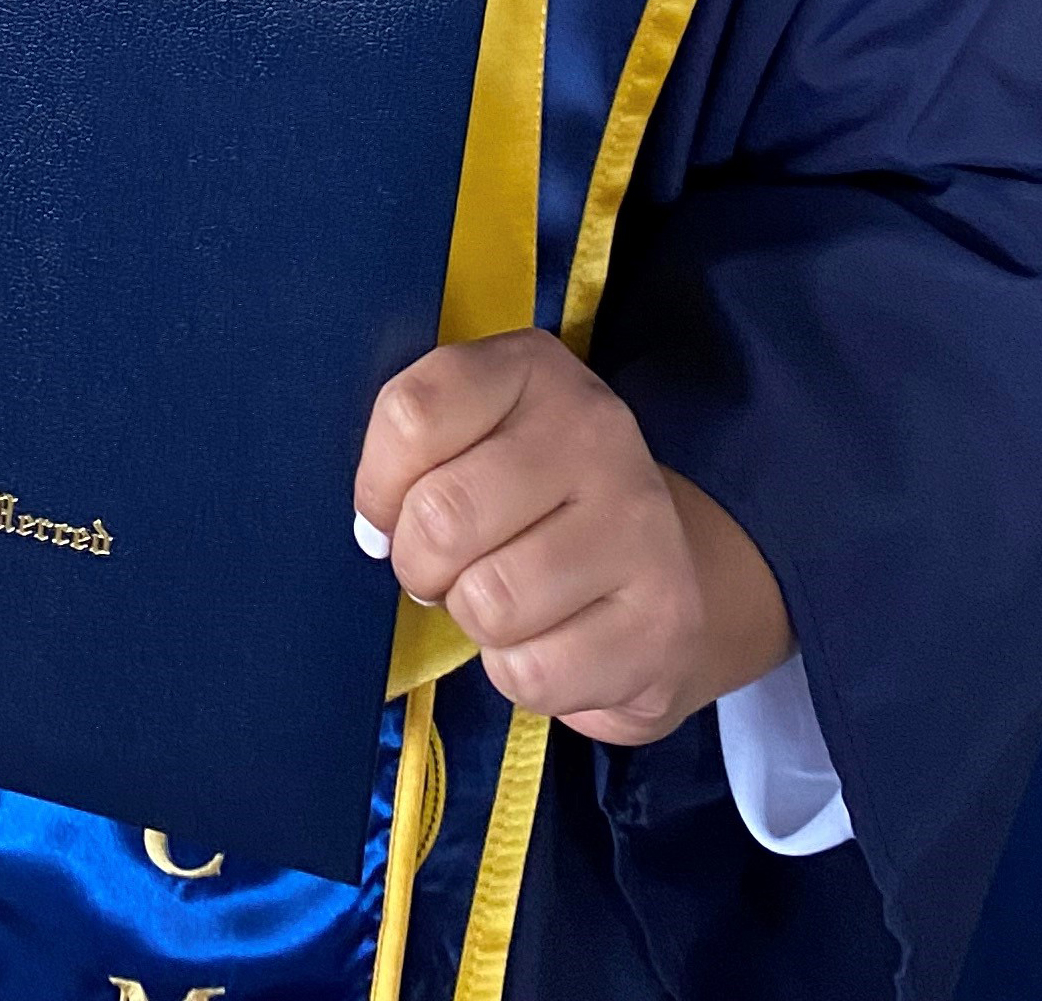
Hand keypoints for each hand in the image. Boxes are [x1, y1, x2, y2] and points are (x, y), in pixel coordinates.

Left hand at [353, 330, 788, 739]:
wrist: (663, 568)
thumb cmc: (535, 498)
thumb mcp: (473, 437)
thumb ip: (410, 456)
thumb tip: (377, 531)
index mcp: (533, 368)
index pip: (412, 415)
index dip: (380, 483)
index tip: (398, 506)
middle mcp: (596, 430)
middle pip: (443, 515)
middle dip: (421, 563)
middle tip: (449, 567)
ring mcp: (639, 524)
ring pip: (489, 601)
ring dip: (474, 619)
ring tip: (504, 598)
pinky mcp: (662, 621)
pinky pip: (533, 672)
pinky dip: (519, 672)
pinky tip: (551, 639)